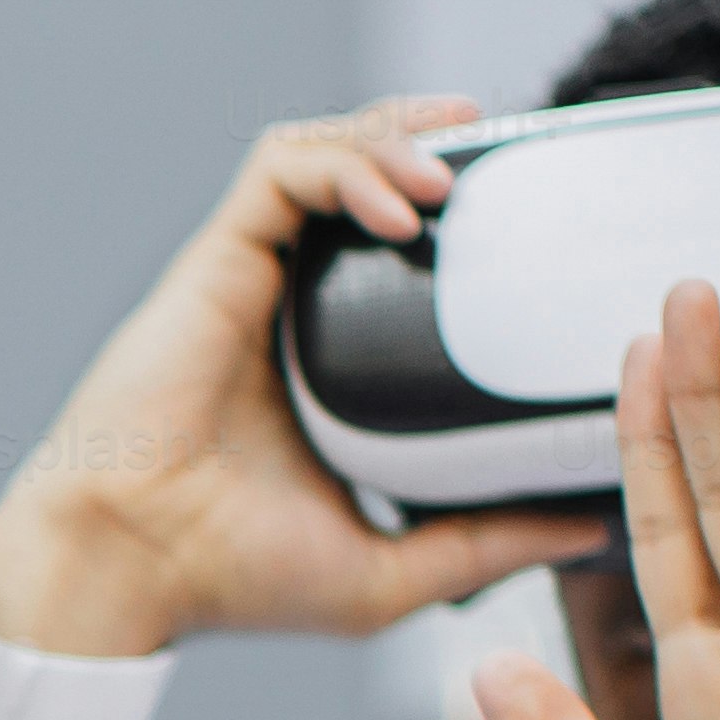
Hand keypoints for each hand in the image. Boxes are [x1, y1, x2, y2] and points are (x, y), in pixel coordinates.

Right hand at [0, 99, 603, 659]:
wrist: (127, 567)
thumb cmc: (230, 578)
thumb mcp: (393, 569)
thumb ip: (487, 545)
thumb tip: (592, 531)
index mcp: (329, 363)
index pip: (396, 249)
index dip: (460, 206)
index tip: (527, 204)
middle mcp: (288, 307)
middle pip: (365, 175)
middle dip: (434, 143)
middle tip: (505, 151)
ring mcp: (249, 280)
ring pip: (325, 153)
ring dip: (394, 141)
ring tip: (452, 171)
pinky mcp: (214, 261)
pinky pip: (281, 171)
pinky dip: (344, 166)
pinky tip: (398, 205)